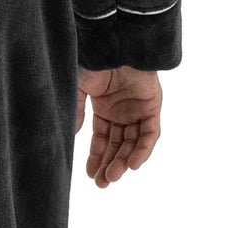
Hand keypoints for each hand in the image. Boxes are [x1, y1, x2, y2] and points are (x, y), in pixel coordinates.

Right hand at [75, 65, 162, 185]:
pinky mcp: (152, 107)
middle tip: (102, 184)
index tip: (90, 175)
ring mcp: (138, 110)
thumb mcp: (78, 87)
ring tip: (113, 177)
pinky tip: (132, 165)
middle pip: (117, 145)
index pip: (102, 139)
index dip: (96, 157)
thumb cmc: (95, 60)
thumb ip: (76, 110)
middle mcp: (122, 112)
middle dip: (109, 165)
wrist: (116, 43)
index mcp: (104, 109)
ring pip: (133, 143)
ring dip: (123, 161)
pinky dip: (143, 150)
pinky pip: (150, 134)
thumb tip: (74, 135)